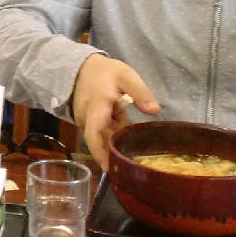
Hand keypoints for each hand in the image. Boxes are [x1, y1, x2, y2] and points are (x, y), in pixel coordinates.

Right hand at [71, 54, 160, 168]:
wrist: (80, 68)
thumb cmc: (105, 72)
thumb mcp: (126, 75)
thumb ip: (141, 92)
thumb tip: (155, 111)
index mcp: (97, 106)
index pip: (94, 134)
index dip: (100, 153)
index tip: (109, 168)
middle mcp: (86, 117)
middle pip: (98, 141)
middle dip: (113, 152)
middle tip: (131, 163)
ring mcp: (83, 121)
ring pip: (100, 138)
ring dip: (114, 140)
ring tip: (130, 144)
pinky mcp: (84, 122)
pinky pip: (99, 133)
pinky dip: (110, 135)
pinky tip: (121, 132)